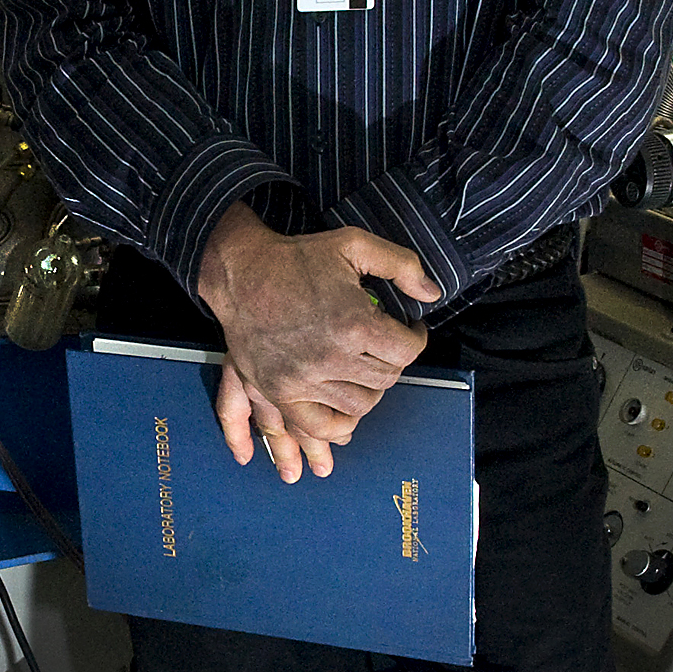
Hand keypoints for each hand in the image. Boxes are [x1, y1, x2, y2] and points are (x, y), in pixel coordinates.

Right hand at [196, 205, 440, 483]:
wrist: (241, 272)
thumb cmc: (297, 257)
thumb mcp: (354, 243)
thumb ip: (401, 264)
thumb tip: (430, 294)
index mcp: (354, 323)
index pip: (407, 351)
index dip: (415, 338)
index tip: (410, 330)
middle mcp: (331, 357)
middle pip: (386, 379)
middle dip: (392, 362)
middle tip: (384, 347)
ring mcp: (305, 379)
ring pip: (359, 405)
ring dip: (369, 390)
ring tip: (365, 371)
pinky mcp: (282, 390)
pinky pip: (318, 425)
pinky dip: (337, 427)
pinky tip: (345, 415)